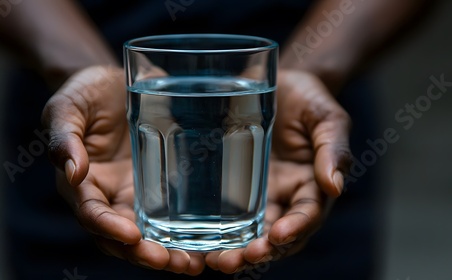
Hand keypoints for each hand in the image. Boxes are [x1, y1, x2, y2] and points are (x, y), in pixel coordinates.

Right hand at [42, 65, 204, 274]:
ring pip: (147, 234)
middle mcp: (108, 195)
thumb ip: (64, 137)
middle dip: (144, 254)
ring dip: (167, 253)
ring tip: (194, 263)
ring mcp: (134, 193)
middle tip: (174, 263)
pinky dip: (182, 232)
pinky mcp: (157, 185)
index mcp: (81, 183)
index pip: (92, 214)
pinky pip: (168, 215)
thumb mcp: (67, 108)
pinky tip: (206, 241)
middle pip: (121, 237)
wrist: (113, 83)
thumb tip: (73, 172)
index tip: (133, 236)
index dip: (109, 229)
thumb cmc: (85, 92)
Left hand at [205, 70, 351, 272]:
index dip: (294, 229)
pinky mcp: (238, 185)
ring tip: (214, 260)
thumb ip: (333, 149)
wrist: (282, 83)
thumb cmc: (309, 99)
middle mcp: (287, 196)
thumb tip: (335, 186)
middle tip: (232, 261)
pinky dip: (218, 230)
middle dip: (258, 252)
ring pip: (251, 232)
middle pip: (277, 235)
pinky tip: (199, 239)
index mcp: (312, 185)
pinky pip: (229, 213)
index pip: (307, 215)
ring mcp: (261, 193)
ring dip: (235, 250)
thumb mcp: (327, 119)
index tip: (276, 236)